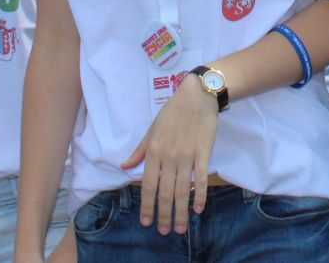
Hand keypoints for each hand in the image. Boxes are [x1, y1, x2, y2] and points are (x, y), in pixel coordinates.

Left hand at [122, 79, 217, 234]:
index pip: (148, 186)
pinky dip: (200, 195)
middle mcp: (168, 157)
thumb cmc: (172, 112)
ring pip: (182, 190)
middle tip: (165, 231)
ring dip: (181, 212)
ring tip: (181, 228)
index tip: (145, 222)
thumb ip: (139, 151)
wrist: (197, 96)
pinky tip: (198, 208)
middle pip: (165, 192)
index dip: (146, 206)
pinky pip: (201, 178)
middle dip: (164, 215)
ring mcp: (187, 156)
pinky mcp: (203, 153)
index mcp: (153, 152)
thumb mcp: (151, 130)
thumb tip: (124, 166)